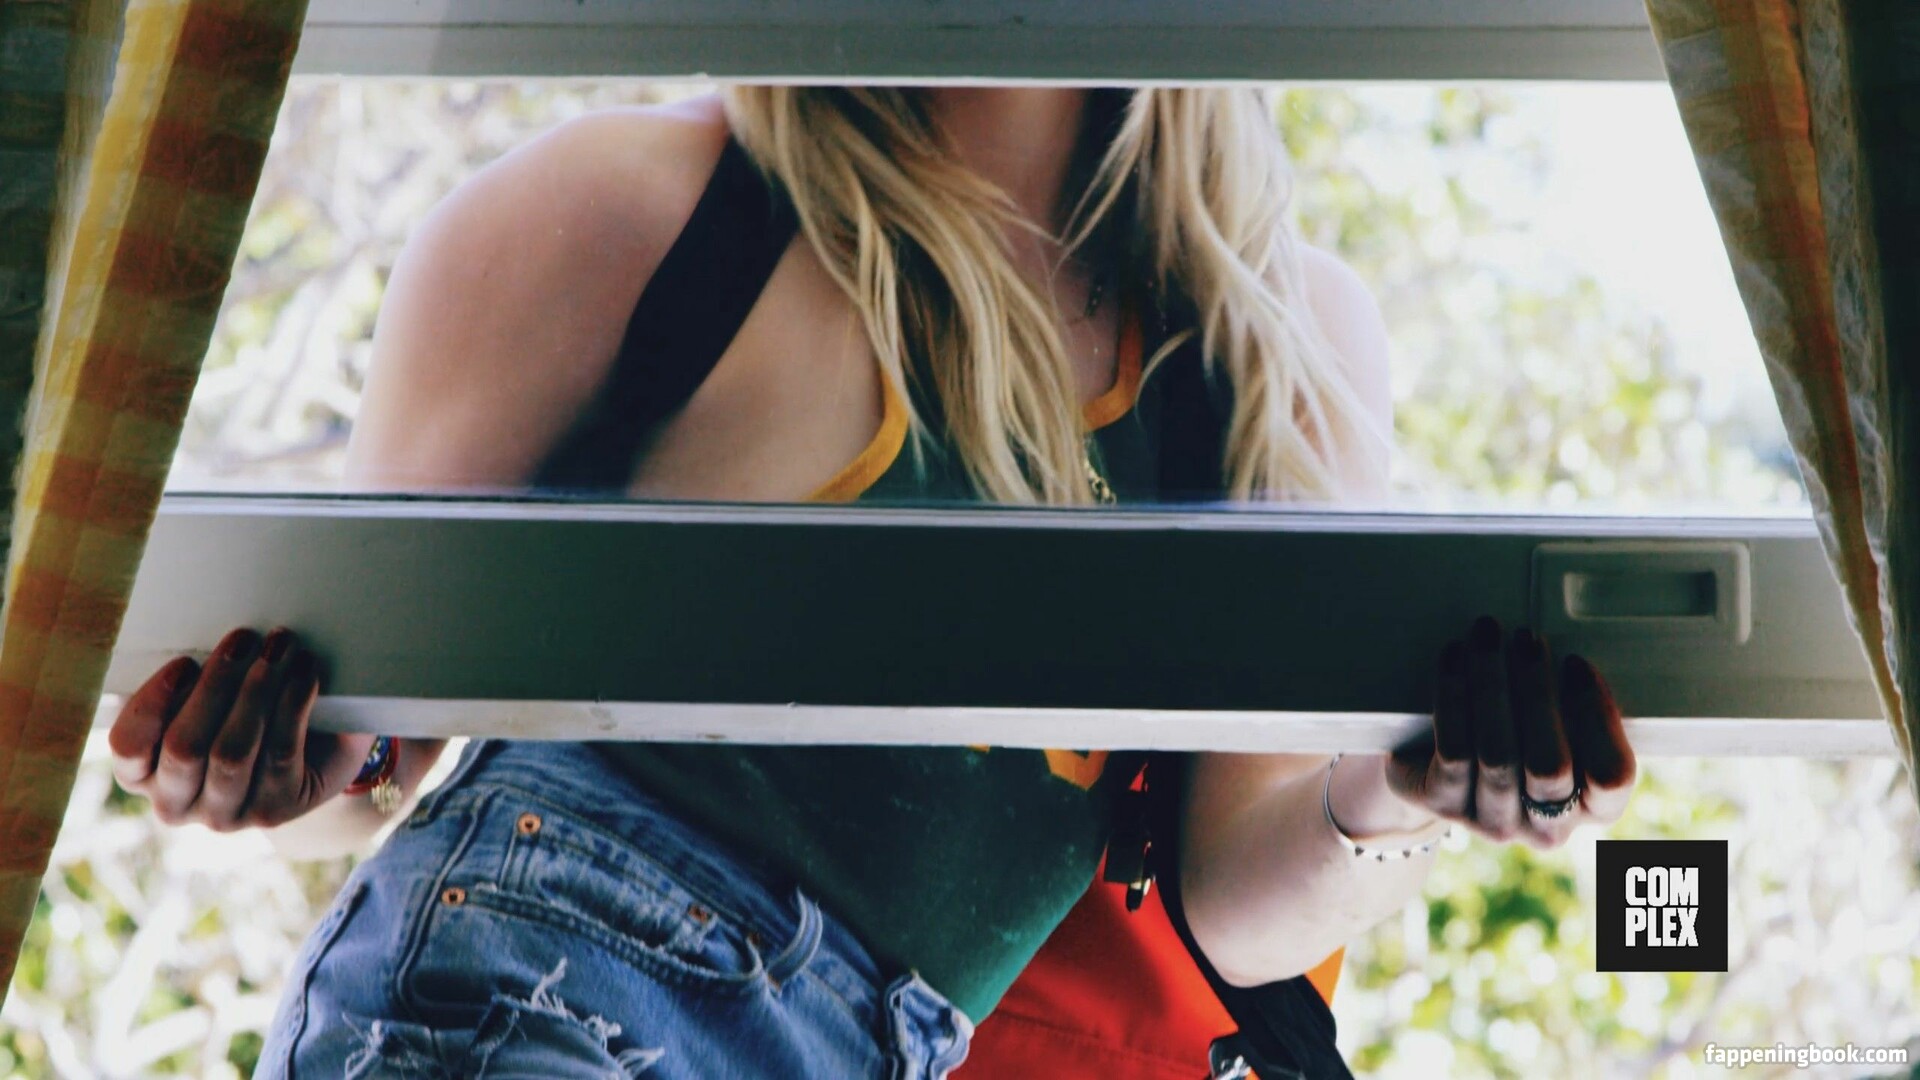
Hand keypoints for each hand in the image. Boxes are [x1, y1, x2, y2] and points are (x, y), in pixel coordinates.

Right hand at [108, 627, 371, 831]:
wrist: (314, 752)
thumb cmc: (243, 709)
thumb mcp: (206, 692)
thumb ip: (189, 678)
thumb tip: (200, 639)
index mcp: (143, 772)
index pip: (128, 746)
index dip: (153, 704)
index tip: (184, 663)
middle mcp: (175, 801)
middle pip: (184, 747)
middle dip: (215, 685)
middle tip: (243, 638)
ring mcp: (224, 814)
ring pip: (231, 753)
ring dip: (257, 690)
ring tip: (279, 646)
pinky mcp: (272, 810)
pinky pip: (279, 752)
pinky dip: (292, 704)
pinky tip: (304, 672)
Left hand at [1385, 616, 1636, 848]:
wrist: (1437, 764)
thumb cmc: (1516, 732)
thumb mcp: (1557, 723)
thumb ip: (1574, 702)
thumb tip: (1567, 653)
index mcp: (1592, 807)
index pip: (1613, 776)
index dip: (1597, 717)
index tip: (1575, 662)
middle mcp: (1547, 826)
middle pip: (1550, 765)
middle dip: (1538, 692)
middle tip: (1526, 639)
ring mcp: (1493, 821)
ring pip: (1497, 754)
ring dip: (1492, 683)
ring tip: (1487, 636)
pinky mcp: (1444, 806)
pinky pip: (1453, 749)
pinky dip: (1454, 695)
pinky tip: (1453, 657)